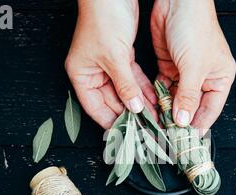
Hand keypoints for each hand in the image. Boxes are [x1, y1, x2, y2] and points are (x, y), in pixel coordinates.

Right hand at [65, 0, 156, 128]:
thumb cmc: (104, 18)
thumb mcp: (115, 57)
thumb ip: (125, 85)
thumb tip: (134, 107)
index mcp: (81, 75)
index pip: (95, 108)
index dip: (110, 122)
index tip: (126, 135)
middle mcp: (93, 73)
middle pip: (111, 102)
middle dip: (129, 115)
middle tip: (145, 130)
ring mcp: (107, 66)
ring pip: (125, 92)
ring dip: (139, 104)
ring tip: (154, 119)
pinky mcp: (122, 58)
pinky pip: (133, 79)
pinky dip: (143, 89)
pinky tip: (154, 101)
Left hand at [151, 0, 235, 129]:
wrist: (177, 2)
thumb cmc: (195, 27)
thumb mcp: (194, 67)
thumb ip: (188, 96)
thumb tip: (183, 120)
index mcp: (219, 78)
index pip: (210, 110)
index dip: (199, 126)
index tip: (187, 141)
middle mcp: (203, 78)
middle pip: (192, 107)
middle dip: (181, 121)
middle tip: (169, 137)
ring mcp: (185, 74)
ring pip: (176, 100)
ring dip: (168, 112)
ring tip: (159, 127)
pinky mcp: (169, 67)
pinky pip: (163, 89)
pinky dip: (158, 99)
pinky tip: (153, 110)